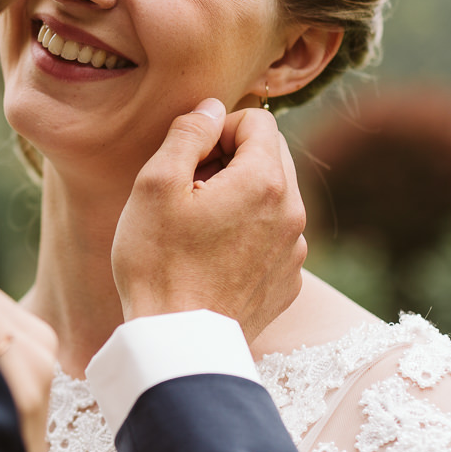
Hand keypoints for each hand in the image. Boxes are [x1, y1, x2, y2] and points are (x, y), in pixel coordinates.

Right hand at [111, 99, 306, 341]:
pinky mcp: (288, 282)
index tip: (189, 160)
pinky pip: (273, 238)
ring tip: (197, 229)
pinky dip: (248, 235)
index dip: (218, 130)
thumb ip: (188, 133)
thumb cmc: (158, 263)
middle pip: (270, 156)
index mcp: (266, 182)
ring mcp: (294, 251)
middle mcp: (293, 213)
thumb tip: (211, 107)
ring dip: (240, 198)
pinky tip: (212, 259)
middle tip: (189, 191)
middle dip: (231, 160)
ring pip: (273, 198)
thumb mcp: (156, 185)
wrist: (179, 345)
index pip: (258, 121)